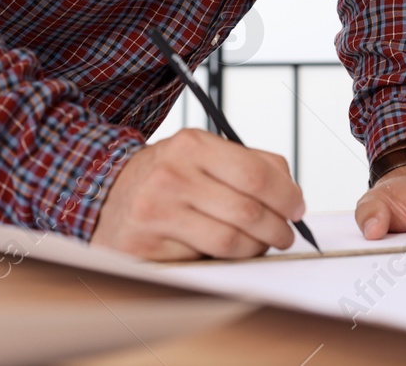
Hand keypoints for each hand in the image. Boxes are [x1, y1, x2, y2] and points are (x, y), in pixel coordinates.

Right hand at [91, 128, 304, 259]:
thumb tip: (292, 193)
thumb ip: (251, 164)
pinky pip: (202, 260)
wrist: (108, 192)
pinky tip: (221, 251)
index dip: (286, 196)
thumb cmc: (169, 174)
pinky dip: (221, 260)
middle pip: (247, 211)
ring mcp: (157, 212)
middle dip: (277, 228)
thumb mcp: (203, 153)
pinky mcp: (147, 246)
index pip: (256, 174)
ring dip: (256, 248)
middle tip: (284, 234)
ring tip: (260, 244)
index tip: (297, 208)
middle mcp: (173, 175)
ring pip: (230, 242)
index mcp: (193, 145)